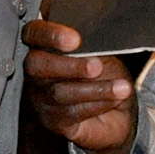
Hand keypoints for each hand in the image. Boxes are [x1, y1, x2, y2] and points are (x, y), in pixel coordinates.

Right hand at [24, 18, 134, 153]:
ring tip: (121, 86)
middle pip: (36, 65)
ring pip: (59, 92)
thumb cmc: (105, 75)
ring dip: (95, 88)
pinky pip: (71, 112)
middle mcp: (36, 72)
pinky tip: (116, 98)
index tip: (75, 39)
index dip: (50, 34)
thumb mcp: (102, 51)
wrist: (118, 111)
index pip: (33, 33)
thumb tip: (94, 36)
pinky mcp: (53, 121)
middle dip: (69, 65)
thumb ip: (91, 41)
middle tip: (97, 67)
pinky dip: (98, 103)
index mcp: (44, 46)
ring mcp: (41, 98)